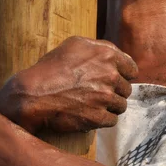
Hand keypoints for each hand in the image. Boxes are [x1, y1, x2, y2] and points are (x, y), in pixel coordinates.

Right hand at [0, 37, 137, 133]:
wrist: (33, 94)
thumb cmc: (51, 67)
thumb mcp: (75, 44)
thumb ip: (100, 47)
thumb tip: (115, 54)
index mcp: (108, 55)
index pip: (132, 69)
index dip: (124, 75)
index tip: (115, 80)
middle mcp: (110, 75)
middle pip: (126, 89)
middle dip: (115, 91)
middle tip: (99, 93)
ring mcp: (105, 97)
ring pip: (121, 105)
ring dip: (110, 106)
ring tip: (94, 104)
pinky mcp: (99, 117)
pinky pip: (112, 120)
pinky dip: (103, 119)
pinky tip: (91, 114)